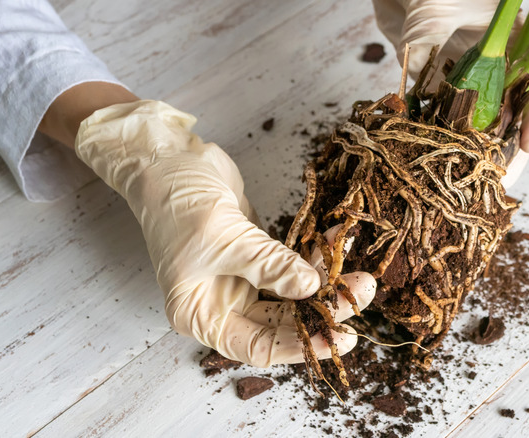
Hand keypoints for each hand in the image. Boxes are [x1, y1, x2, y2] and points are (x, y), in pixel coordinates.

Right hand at [75, 100, 375, 366]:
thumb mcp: (223, 238)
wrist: (167, 159)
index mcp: (202, 315)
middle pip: (282, 321)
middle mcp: (222, 303)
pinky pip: (291, 261)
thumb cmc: (177, 203)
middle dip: (322, 310)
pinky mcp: (256, 252)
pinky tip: (339, 241)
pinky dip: (314, 254)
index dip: (301, 346)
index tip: (340, 337)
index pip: (259, 347)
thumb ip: (268, 265)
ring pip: (292, 293)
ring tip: (361, 275)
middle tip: (360, 295)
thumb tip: (311, 288)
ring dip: (325, 282)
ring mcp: (240, 278)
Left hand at [372, 0, 528, 187]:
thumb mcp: (433, 7)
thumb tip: (416, 68)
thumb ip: (428, 36)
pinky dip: (443, 151)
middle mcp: (496, 70)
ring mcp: (469, 85)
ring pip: (483, 132)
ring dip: (479, 160)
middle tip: (501, 183)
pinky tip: (438, 172)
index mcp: (515, 43)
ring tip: (475, 189)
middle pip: (514, 118)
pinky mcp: (439, 97)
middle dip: (510, 154)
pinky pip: (446, 130)